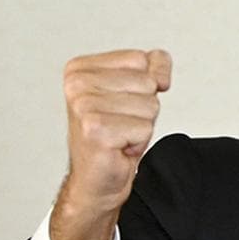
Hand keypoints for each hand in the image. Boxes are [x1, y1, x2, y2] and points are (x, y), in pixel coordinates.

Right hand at [50, 49, 170, 239]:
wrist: (97, 180)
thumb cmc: (113, 136)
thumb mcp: (136, 92)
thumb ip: (152, 67)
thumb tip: (161, 68)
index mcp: (80, 69)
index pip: (141, 59)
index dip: (144, 87)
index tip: (120, 106)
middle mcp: (77, 84)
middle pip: (147, 83)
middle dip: (143, 109)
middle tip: (120, 125)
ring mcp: (84, 107)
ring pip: (149, 105)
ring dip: (141, 126)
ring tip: (119, 136)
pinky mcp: (96, 130)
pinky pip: (145, 128)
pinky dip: (138, 142)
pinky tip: (118, 148)